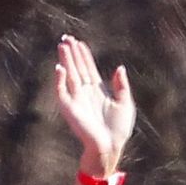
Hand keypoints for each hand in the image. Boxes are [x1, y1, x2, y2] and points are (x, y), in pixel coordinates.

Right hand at [51, 38, 136, 177]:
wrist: (110, 147)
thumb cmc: (118, 129)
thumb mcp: (125, 104)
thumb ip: (121, 86)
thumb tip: (119, 67)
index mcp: (98, 91)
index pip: (88, 68)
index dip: (84, 55)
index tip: (80, 42)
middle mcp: (85, 93)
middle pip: (77, 68)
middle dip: (72, 53)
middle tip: (67, 38)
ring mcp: (76, 99)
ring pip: (69, 75)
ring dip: (66, 60)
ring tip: (63, 45)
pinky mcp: (69, 108)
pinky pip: (62, 91)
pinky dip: (60, 80)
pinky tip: (61, 67)